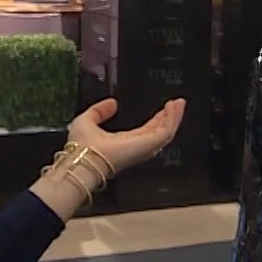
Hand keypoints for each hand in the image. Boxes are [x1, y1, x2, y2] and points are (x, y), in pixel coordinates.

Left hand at [69, 97, 184, 174]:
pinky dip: (172, 119)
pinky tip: (173, 107)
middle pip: (158, 132)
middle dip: (169, 118)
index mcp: (123, 143)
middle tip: (176, 104)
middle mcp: (136, 147)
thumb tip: (112, 103)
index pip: (144, 132)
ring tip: (179, 103)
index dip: (155, 120)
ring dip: (174, 117)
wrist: (83, 158)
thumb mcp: (87, 120)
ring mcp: (143, 147)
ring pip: (166, 133)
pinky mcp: (148, 145)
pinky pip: (165, 132)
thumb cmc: (81, 145)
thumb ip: (99, 111)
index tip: (163, 109)